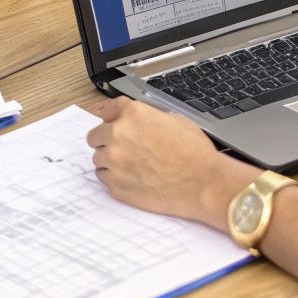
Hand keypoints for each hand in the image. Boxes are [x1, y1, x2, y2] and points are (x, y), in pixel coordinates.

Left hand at [84, 97, 257, 226]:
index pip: (105, 111)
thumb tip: (135, 120)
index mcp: (132, 115)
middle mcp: (118, 136)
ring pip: (99, 159)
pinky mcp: (116, 186)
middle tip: (125, 147)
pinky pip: (105, 179)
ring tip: (133, 165)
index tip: (106, 121)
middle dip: (107, 141)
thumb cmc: (194, 153)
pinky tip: (133, 178)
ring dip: (111, 160)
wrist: (202, 183)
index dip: (107, 117)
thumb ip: (146, 117)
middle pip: (95, 137)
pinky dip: (115, 178)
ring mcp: (114, 163)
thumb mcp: (174, 119)